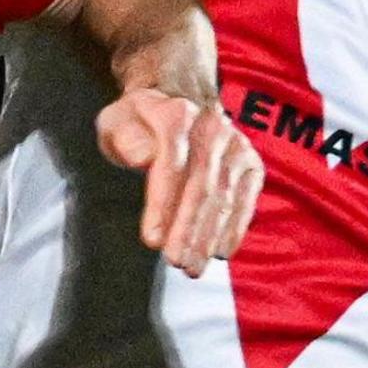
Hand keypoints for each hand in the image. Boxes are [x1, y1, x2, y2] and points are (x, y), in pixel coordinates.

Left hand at [97, 88, 262, 277]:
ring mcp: (235, 145)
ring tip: (193, 266)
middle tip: (176, 262)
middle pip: (201, 185)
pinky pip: (245, 201)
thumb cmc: (139, 123)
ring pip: (224, 197)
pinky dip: (233, 228)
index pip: (170, 165)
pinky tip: (220, 251)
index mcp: (174, 114)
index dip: (162, 205)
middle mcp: (211, 127)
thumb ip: (125, 137)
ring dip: (209, 236)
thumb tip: (142, 156)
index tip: (153, 239)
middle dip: (188, 229)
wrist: (178, 101)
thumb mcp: (117, 122)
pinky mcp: (250, 163)